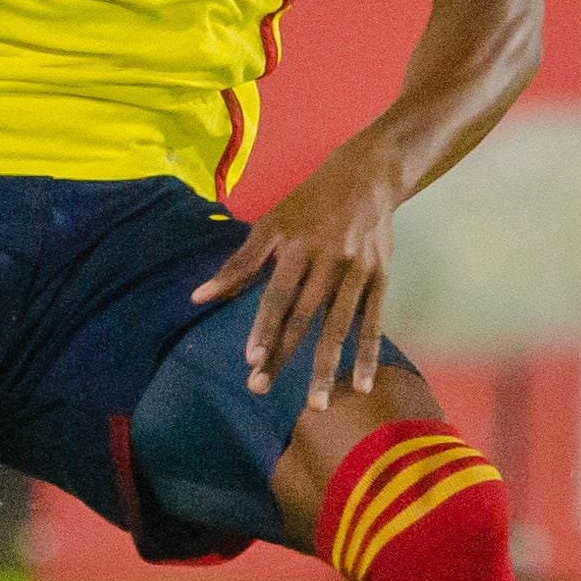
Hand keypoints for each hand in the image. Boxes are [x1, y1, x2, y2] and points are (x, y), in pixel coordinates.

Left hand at [191, 142, 404, 407]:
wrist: (368, 177)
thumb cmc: (308, 203)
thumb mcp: (271, 224)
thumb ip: (239, 264)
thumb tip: (198, 297)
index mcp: (298, 248)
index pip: (278, 295)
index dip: (264, 327)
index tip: (252, 359)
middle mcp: (329, 262)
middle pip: (304, 317)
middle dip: (284, 355)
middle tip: (262, 389)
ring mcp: (358, 273)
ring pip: (340, 327)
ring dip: (328, 367)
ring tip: (316, 403)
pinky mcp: (381, 280)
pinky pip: (373, 323)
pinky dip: (368, 354)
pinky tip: (361, 385)